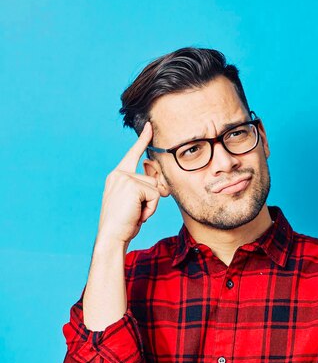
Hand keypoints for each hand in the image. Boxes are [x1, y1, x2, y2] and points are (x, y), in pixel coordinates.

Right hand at [97, 121, 162, 245]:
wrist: (111, 236)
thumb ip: (143, 191)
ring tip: (135, 214)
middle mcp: (119, 174)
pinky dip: (150, 209)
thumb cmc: (123, 224)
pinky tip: (138, 215)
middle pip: (152, 179)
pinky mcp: (132, 186)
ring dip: (151, 205)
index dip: (142, 141)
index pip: (132, 155)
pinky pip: (155, 195)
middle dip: (151, 199)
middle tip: (136, 212)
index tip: (150, 126)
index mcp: (117, 176)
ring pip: (155, 188)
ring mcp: (124, 178)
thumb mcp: (134, 204)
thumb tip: (162, 186)